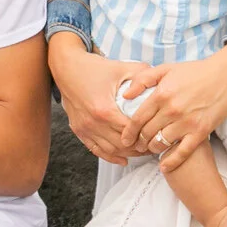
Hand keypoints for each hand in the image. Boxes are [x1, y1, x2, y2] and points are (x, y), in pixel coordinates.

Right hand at [49, 34, 148, 164]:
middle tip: (153, 145)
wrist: (67, 68)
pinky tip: (122, 158)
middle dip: (140, 148)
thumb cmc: (93, 68)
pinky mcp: (79, 130)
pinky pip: (96, 150)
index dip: (145, 136)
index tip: (156, 135)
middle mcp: (93, 123)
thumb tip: (159, 82)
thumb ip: (142, 75)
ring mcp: (84, 128)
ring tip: (141, 151)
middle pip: (122, 145)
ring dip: (127, 153)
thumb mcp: (121, 68)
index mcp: (105, 110)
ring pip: (110, 150)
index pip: (130, 132)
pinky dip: (110, 156)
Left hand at [121, 46, 226, 171]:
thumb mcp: (166, 68)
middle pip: (147, 133)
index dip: (128, 132)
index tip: (125, 139)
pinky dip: (171, 162)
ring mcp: (186, 122)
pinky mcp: (201, 131)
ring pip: (160, 144)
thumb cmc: (195, 71)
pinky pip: (182, 152)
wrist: (226, 74)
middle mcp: (171, 110)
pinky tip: (164, 167)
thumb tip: (125, 95)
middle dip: (139, 142)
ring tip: (150, 149)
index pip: (137, 119)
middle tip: (137, 146)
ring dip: (152, 149)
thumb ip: (143, 79)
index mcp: (161, 94)